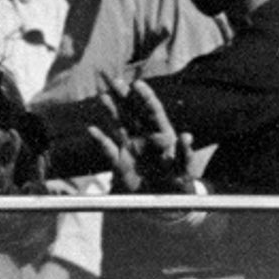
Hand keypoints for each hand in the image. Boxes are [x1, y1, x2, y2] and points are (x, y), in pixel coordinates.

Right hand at [88, 75, 199, 193]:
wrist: (166, 200)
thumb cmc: (180, 181)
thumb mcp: (186, 168)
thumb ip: (185, 152)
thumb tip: (187, 136)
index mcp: (162, 134)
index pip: (153, 111)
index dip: (145, 97)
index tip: (137, 84)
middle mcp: (145, 136)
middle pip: (132, 111)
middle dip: (123, 95)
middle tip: (113, 78)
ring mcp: (131, 147)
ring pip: (118, 124)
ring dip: (111, 111)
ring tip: (102, 95)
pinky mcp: (121, 163)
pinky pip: (109, 150)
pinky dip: (100, 141)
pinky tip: (91, 130)